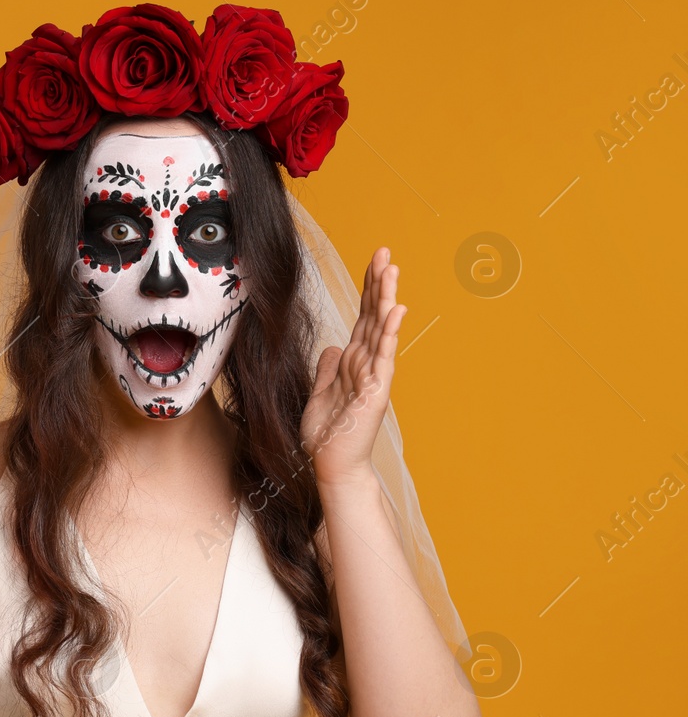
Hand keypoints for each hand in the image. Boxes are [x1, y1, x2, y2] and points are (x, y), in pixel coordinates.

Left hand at [300, 247, 406, 485]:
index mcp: (353, 363)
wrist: (331, 466)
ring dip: (386, 298)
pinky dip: (389, 332)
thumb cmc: (327, 436)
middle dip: (379, 283)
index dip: (367, 290)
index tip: (373, 261)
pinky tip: (396, 310)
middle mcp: (367, 364)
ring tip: (392, 269)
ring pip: (381, 330)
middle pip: (374, 316)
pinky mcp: (376, 391)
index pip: (363, 318)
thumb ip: (329, 369)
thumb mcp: (320, 394)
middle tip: (384, 250)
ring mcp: (374, 376)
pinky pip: (384, 356)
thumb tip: (332, 346)